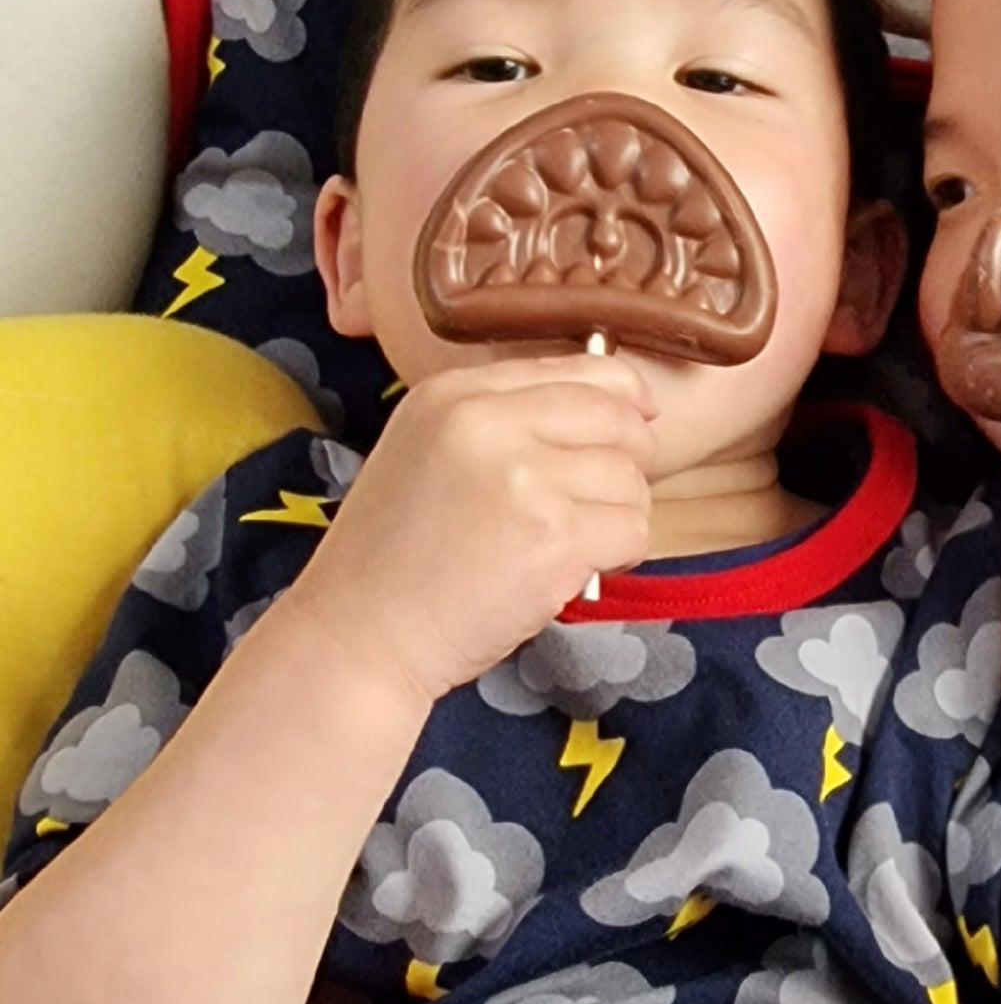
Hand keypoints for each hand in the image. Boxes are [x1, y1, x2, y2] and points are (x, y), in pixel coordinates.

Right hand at [287, 354, 655, 703]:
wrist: (358, 634)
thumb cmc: (397, 558)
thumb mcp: (429, 451)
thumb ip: (504, 420)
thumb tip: (623, 405)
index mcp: (454, 393)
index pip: (581, 368)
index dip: (624, 397)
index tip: (639, 421)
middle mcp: (487, 422)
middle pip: (617, 420)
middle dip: (626, 464)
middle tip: (591, 506)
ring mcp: (522, 478)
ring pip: (631, 479)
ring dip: (617, 518)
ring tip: (566, 546)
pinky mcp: (552, 537)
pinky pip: (632, 530)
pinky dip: (617, 556)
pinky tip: (573, 571)